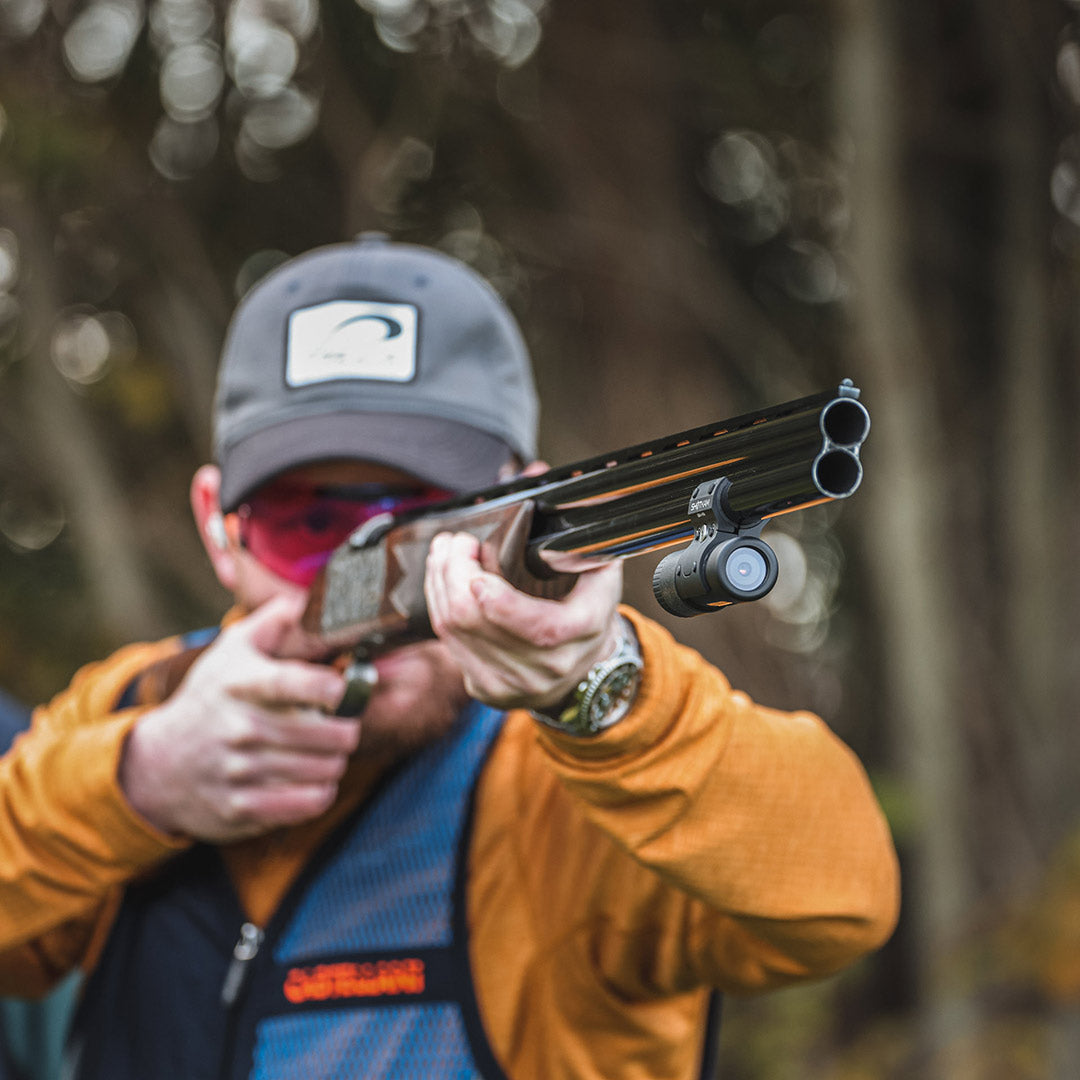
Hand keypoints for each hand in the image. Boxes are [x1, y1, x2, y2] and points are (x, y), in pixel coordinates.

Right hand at [119, 595, 356, 842]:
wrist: (156, 764)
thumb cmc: (210, 698)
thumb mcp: (232, 651)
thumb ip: (275, 620)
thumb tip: (311, 597)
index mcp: (241, 684)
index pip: (295, 683)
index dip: (333, 687)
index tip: (343, 689)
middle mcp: (240, 728)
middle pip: (328, 734)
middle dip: (347, 729)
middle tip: (343, 724)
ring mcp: (240, 772)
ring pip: (325, 769)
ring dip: (336, 761)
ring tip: (327, 751)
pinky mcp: (241, 809)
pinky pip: (309, 803)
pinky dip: (322, 790)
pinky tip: (315, 777)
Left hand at [423, 532, 623, 710]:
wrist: (584, 662)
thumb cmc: (587, 608)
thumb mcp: (601, 575)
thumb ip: (583, 549)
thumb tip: (556, 527)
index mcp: (580, 636)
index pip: (540, 628)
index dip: (504, 605)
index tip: (479, 577)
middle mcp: (545, 669)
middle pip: (477, 621)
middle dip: (455, 573)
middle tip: (456, 542)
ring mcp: (512, 685)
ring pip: (454, 631)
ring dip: (440, 583)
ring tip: (444, 554)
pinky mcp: (486, 689)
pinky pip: (448, 643)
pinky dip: (439, 605)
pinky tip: (442, 582)